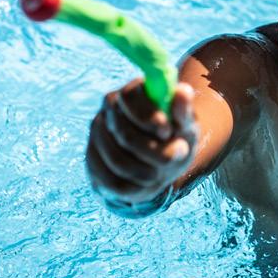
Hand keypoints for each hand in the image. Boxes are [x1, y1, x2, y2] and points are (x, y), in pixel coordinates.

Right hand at [86, 79, 196, 206]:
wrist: (161, 161)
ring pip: (118, 161)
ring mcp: (97, 133)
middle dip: (155, 151)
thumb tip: (183, 91)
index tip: (167, 132)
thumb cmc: (176, 136)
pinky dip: (134, 186)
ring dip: (147, 171)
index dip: (149, 117)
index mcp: (132, 92)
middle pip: (125, 134)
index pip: (130, 97)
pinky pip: (110, 180)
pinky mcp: (92, 158)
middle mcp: (110, 109)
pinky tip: (146, 181)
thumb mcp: (186, 125)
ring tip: (162, 171)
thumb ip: (183, 112)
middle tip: (176, 155)